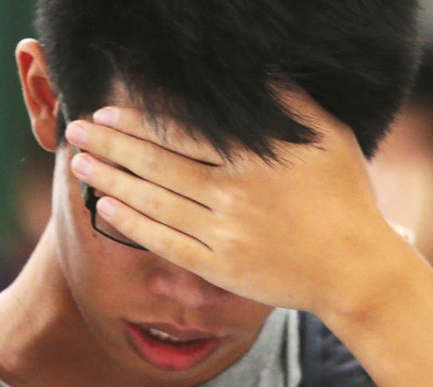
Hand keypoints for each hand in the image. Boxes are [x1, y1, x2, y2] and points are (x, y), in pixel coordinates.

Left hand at [65, 95, 417, 318]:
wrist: (357, 269)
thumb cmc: (345, 198)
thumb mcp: (328, 136)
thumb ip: (287, 103)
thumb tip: (254, 72)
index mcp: (254, 156)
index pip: (181, 132)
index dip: (137, 121)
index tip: (106, 111)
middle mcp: (234, 192)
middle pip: (157, 163)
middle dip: (109, 146)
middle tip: (75, 132)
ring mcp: (224, 232)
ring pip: (154, 201)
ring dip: (110, 181)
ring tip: (78, 165)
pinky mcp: (221, 267)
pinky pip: (166, 243)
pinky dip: (133, 225)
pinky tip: (105, 209)